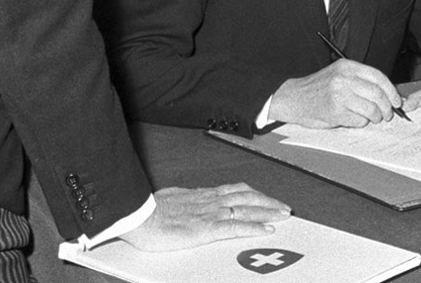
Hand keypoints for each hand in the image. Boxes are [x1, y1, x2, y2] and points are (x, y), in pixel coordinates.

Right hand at [117, 183, 289, 252]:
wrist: (136, 217)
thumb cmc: (145, 211)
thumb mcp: (168, 202)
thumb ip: (180, 203)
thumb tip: (180, 204)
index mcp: (200, 195)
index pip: (234, 190)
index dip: (252, 193)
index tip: (264, 196)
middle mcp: (209, 201)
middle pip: (247, 197)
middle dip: (267, 201)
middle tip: (283, 206)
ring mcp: (210, 214)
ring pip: (247, 208)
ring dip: (268, 211)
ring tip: (283, 214)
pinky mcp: (207, 229)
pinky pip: (237, 227)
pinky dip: (255, 228)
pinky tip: (267, 229)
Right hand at [266, 59, 401, 127]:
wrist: (293, 98)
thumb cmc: (319, 88)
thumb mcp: (339, 75)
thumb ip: (361, 81)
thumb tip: (388, 95)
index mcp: (347, 66)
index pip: (378, 77)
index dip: (391, 91)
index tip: (397, 101)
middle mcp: (344, 78)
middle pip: (377, 94)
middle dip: (387, 108)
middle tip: (387, 114)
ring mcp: (339, 95)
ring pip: (371, 109)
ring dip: (375, 117)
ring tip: (372, 118)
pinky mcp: (335, 111)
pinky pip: (359, 120)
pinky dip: (361, 123)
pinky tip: (354, 120)